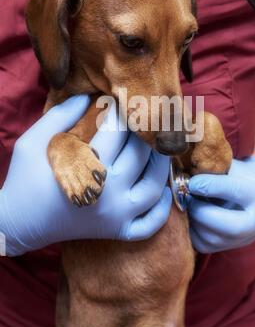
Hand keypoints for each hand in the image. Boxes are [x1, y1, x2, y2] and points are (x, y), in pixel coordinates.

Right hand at [0, 96, 170, 255]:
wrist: (18, 223)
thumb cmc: (25, 179)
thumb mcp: (32, 141)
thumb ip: (60, 115)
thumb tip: (87, 95)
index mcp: (89, 167)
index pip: (118, 130)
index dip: (121, 111)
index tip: (119, 102)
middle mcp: (110, 193)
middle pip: (141, 154)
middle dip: (143, 133)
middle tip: (141, 121)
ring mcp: (117, 216)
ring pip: (155, 187)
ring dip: (162, 165)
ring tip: (158, 148)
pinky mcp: (118, 231)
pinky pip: (150, 224)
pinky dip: (162, 210)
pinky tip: (164, 190)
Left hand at [187, 157, 254, 252]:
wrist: (247, 191)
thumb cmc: (236, 174)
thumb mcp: (231, 166)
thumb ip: (214, 170)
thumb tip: (189, 182)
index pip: (237, 191)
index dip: (211, 186)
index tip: (193, 182)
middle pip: (231, 228)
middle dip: (202, 212)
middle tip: (187, 197)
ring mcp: (245, 239)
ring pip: (213, 239)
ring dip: (193, 220)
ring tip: (188, 203)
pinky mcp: (227, 247)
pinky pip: (203, 245)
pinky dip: (191, 230)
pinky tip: (190, 215)